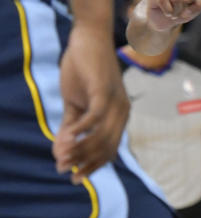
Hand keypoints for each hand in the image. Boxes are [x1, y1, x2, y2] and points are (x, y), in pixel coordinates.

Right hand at [52, 23, 129, 182]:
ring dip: (80, 150)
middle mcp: (123, 111)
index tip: (75, 177)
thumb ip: (70, 128)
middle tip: (64, 170)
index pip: (110, 150)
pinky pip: (95, 117)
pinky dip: (80, 131)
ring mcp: (116, 101)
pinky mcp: (105, 90)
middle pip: (106, 147)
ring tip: (61, 157)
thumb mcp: (75, 105)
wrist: (87, 39)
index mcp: (119, 116)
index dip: (93, 166)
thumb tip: (60, 154)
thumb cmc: (83, 71)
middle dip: (84, 162)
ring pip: (101, 136)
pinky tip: (65, 138)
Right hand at [144, 0, 200, 31]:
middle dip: (184, 8)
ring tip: (174, 12)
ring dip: (177, 11)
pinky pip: (163, 1)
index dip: (193, 1)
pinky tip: (168, 13)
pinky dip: (168, 11)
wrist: (163, 20)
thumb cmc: (181, 10)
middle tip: (180, 10)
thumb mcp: (194, 9)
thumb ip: (200, 4)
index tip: (188, 2)